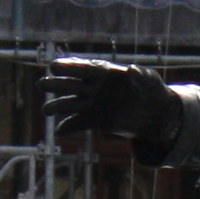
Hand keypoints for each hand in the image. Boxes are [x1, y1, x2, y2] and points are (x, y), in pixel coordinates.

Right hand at [42, 56, 182, 154]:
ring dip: (57, 106)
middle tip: (43, 85)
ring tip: (46, 111)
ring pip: (71, 103)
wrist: (156, 116)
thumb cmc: (153, 93)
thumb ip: (143, 77)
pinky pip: (79, 123)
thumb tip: (133, 69)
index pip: (84, 67)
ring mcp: (92, 103)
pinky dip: (69, 127)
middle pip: (71, 84)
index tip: (54, 66)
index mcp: (104, 73)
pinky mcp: (95, 120)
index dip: (69, 66)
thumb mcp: (152, 84)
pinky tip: (60, 131)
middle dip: (57, 84)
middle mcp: (94, 87)